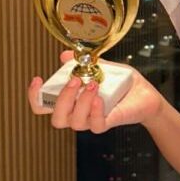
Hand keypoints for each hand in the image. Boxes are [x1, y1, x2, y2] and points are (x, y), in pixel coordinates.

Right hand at [28, 50, 164, 132]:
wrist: (144, 93)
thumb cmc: (120, 82)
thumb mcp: (102, 67)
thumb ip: (83, 63)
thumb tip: (64, 55)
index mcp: (70, 100)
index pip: (43, 106)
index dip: (35, 96)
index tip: (37, 79)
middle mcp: (77, 113)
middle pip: (56, 118)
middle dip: (62, 99)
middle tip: (74, 80)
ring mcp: (91, 120)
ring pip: (75, 122)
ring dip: (81, 102)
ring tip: (93, 84)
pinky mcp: (106, 123)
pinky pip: (95, 125)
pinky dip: (95, 111)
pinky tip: (100, 98)